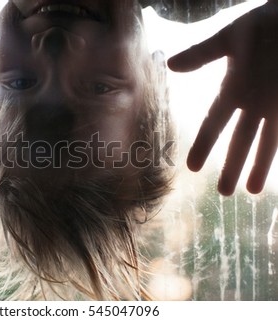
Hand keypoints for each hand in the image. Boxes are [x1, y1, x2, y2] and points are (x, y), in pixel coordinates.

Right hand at [168, 1, 277, 195]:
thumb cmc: (264, 23)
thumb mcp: (231, 37)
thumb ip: (202, 53)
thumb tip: (169, 64)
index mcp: (234, 88)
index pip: (214, 123)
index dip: (204, 145)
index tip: (192, 168)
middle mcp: (255, 103)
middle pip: (241, 141)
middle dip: (232, 166)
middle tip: (224, 192)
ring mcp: (277, 105)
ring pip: (268, 143)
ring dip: (259, 167)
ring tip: (250, 191)